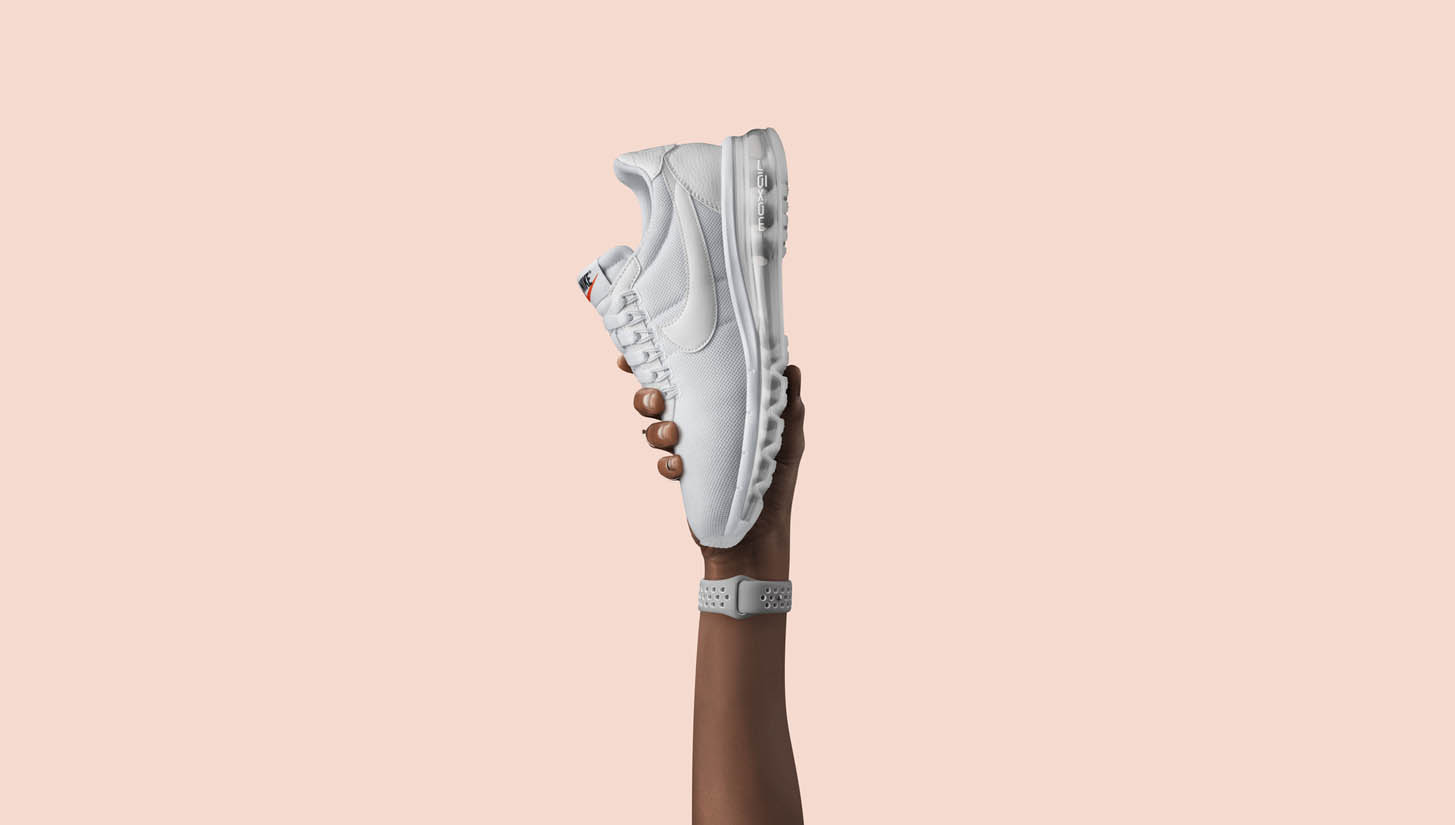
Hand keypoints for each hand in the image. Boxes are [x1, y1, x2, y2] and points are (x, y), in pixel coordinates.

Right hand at [622, 355, 804, 578]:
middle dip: (646, 394)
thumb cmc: (777, 481)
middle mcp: (698, 425)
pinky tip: (681, 468)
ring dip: (656, 428)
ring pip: (653, 430)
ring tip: (672, 434)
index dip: (660, 361)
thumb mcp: (789, 440)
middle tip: (655, 398)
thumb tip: (791, 367)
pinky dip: (668, 465)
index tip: (638, 353)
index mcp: (719, 406)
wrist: (762, 535)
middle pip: (656, 399)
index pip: (687, 376)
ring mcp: (688, 452)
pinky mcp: (685, 479)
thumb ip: (788, 407)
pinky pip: (664, 465)